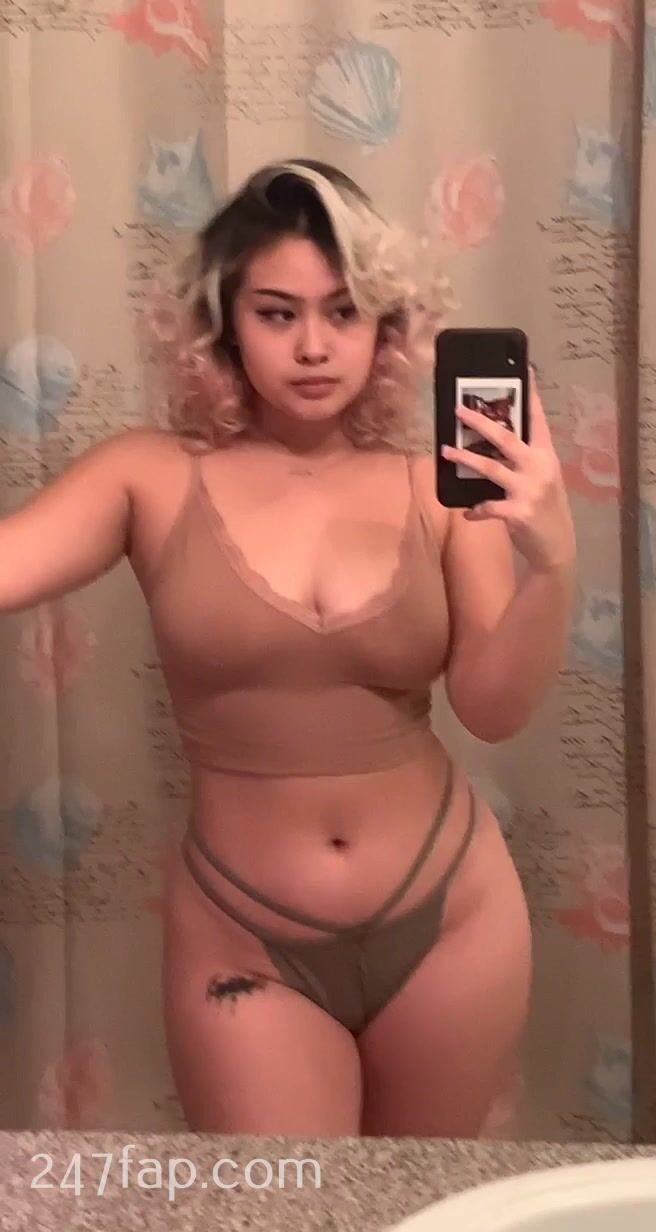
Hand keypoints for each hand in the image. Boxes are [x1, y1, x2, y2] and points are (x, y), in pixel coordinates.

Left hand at [441, 369, 575, 572]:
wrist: (557, 547)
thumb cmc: (545, 509)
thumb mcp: (542, 479)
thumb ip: (523, 462)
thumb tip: (492, 444)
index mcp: (546, 456)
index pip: (537, 420)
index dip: (530, 395)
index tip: (523, 368)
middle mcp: (539, 468)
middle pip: (507, 438)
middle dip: (481, 422)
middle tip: (459, 410)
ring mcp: (528, 490)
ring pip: (491, 468)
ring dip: (466, 458)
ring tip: (445, 450)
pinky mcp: (517, 512)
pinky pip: (487, 506)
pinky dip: (475, 508)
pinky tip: (467, 511)